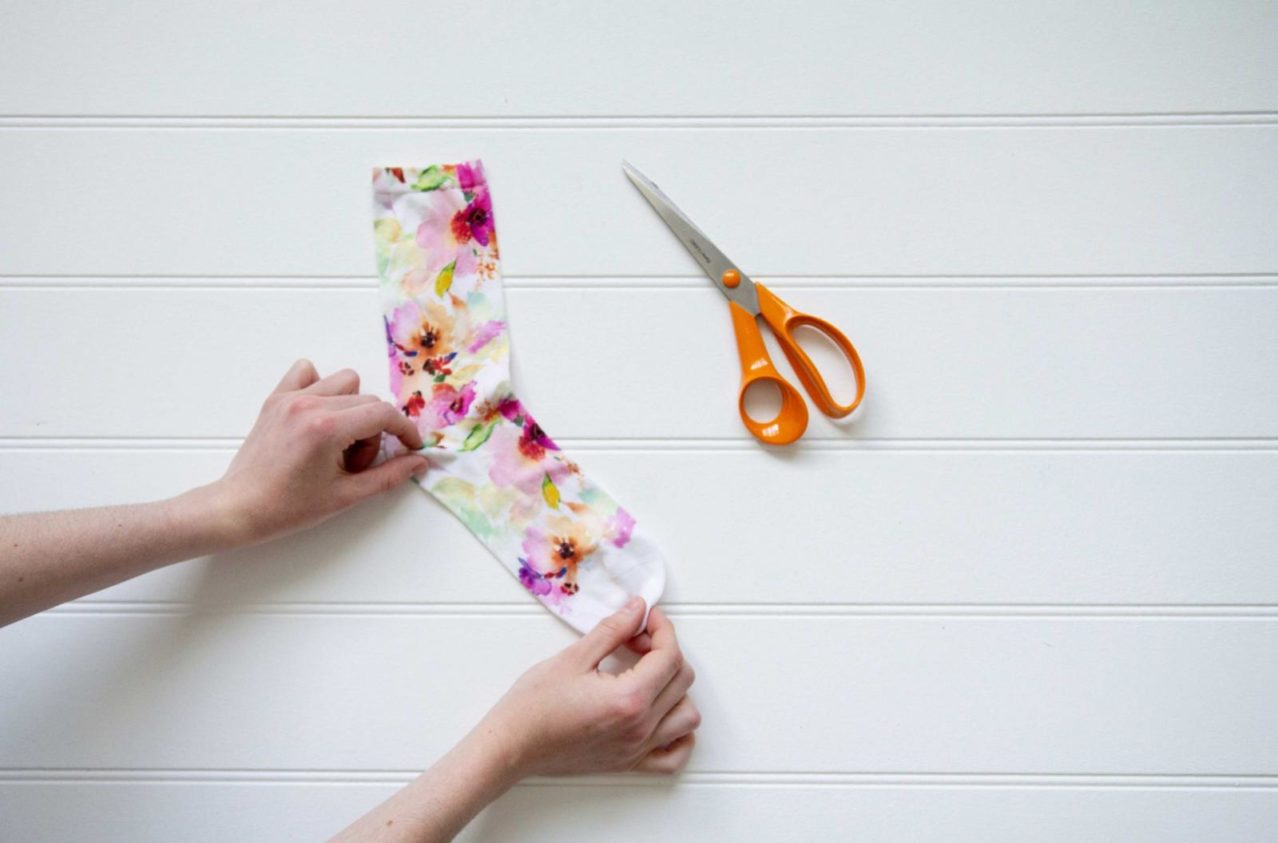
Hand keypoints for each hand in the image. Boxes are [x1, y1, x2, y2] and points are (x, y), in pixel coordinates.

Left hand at [207, 359, 427, 546]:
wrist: (239, 508)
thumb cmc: (287, 508)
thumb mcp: (346, 496)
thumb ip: (388, 476)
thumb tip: (419, 462)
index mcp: (327, 428)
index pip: (383, 413)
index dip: (404, 430)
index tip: (410, 447)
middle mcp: (309, 405)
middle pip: (367, 401)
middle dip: (374, 432)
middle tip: (358, 464)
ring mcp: (290, 398)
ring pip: (344, 383)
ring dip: (353, 408)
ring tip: (339, 442)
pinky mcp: (276, 399)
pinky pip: (307, 373)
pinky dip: (321, 387)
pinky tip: (320, 416)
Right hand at [480, 599, 699, 776]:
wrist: (511, 746)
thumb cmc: (533, 705)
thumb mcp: (573, 657)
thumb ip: (613, 630)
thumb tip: (638, 609)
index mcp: (629, 699)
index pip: (670, 656)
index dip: (662, 628)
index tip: (646, 617)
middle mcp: (640, 727)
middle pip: (682, 681)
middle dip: (666, 651)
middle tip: (637, 640)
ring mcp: (637, 749)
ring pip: (687, 717)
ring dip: (676, 690)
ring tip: (648, 676)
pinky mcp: (628, 763)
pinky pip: (674, 756)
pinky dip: (679, 735)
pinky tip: (660, 715)